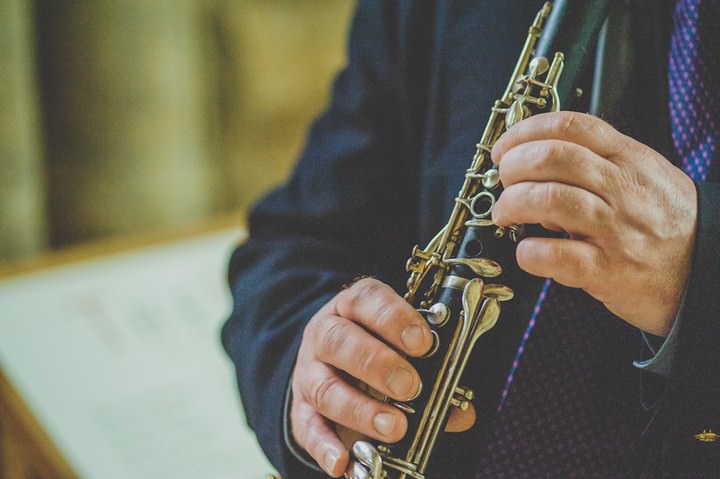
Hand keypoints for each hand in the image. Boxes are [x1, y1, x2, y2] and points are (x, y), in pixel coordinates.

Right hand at [290, 278, 474, 476]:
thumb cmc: (374, 348)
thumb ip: (433, 373)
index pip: (366, 299)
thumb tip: (461, 411)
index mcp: (352, 308)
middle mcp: (324, 335)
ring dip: (360, 409)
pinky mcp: (301, 409)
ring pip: (324, 387)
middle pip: (339, 341)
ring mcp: (309, 372)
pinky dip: (324, 446)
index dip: (394, 318)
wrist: (327, 363)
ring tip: (394, 426)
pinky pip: (307, 427)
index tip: (423, 342)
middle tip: (410, 385)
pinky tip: (343, 462)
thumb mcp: (399, 347)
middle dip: (377, 363)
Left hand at [491, 111, 696, 335]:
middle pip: (553, 157)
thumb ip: (594, 166)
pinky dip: (529, 252)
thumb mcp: (642, 177)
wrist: (706, 271)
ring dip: (513, 204)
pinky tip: (526, 252)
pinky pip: (557, 256)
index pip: (572, 126)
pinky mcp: (608, 271)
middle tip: (503, 181)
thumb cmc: (665, 222)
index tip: (504, 148)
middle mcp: (623, 189)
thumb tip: (537, 173)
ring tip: (505, 215)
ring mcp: (616, 230)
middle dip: (513, 166)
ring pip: (550, 199)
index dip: (526, 131)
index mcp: (629, 159)